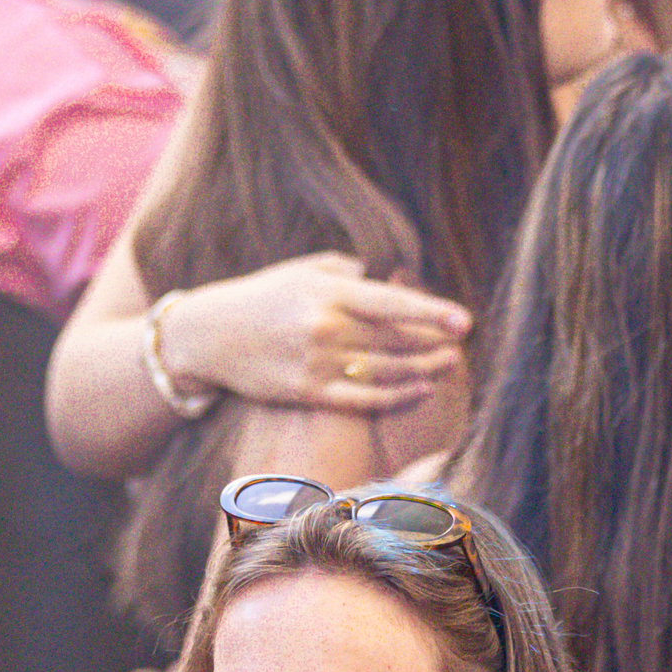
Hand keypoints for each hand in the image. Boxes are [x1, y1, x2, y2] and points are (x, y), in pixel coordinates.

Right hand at [168, 254, 469, 417]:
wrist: (207, 335)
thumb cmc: (262, 296)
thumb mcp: (302, 271)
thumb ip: (347, 272)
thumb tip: (387, 278)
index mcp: (328, 293)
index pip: (392, 304)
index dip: (432, 313)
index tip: (464, 321)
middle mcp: (326, 328)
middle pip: (395, 340)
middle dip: (433, 343)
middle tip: (461, 343)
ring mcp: (317, 364)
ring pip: (385, 371)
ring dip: (423, 370)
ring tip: (449, 364)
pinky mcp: (307, 392)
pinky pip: (362, 400)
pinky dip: (396, 396)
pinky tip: (421, 389)